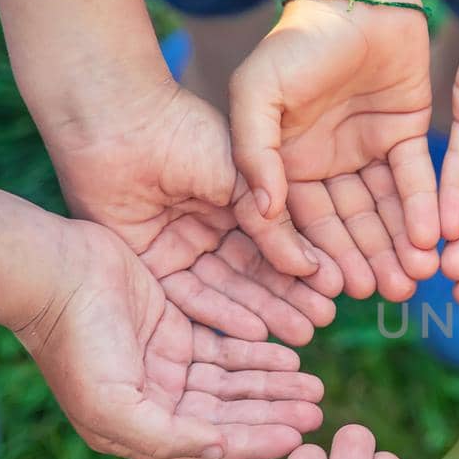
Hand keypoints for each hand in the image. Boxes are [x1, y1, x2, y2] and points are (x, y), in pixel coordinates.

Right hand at [17, 219, 325, 458]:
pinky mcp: (176, 328)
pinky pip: (227, 348)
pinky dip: (259, 353)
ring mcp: (166, 365)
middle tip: (318, 411)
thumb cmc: (76, 343)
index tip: (298, 439)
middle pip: (229, 414)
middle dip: (273, 414)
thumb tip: (221, 450)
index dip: (255, 442)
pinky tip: (291, 357)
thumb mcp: (114, 404)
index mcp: (135, 430)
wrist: (55, 273)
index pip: (210, 444)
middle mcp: (154, 403)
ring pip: (233, 381)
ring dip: (273, 385)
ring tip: (314, 386)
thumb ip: (167, 437)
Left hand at [42, 79, 342, 342]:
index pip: (275, 243)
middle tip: (321, 324)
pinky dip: (221, 314)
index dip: (305, 267)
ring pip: (227, 290)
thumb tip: (313, 268)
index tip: (337, 291)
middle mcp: (209, 229)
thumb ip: (273, 226)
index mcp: (234, 201)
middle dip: (289, 299)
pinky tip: (254, 330)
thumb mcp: (242, 182)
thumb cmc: (184, 133)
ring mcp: (179, 249)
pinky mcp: (149, 265)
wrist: (120, 124)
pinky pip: (189, 298)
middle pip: (254, 273)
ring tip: (298, 334)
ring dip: (262, 314)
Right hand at [229, 0, 439, 301]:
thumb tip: (263, 210)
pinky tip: (430, 239)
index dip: (311, 254)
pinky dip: (422, 210)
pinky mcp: (407, 135)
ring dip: (396, 245)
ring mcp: (367, 151)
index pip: (297, 220)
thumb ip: (253, 151)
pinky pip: (414, 180)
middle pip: (345, 224)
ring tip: (412, 280)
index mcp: (285, 160)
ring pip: (382, 210)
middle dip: (364, 260)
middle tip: (382, 294)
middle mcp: (326, 163)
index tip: (329, 287)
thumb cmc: (297, 40)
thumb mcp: (258, 93)